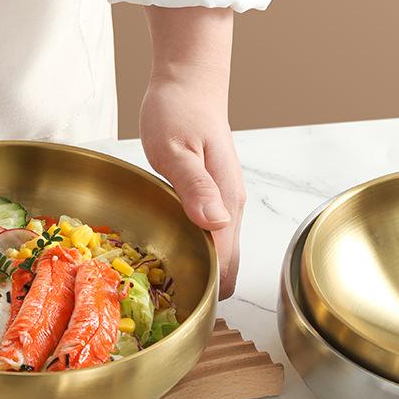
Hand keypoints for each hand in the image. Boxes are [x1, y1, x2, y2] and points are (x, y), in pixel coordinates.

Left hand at [139, 6, 243, 297]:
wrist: (190, 82)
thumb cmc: (178, 112)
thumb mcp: (177, 149)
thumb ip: (195, 187)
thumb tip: (216, 223)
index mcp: (226, 203)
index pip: (226, 264)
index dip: (210, 294)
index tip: (186, 315)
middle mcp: (231, 210)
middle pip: (227, 268)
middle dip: (205, 292)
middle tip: (168, 313)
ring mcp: (225, 206)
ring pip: (220, 256)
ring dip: (200, 276)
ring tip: (167, 296)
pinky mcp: (214, 201)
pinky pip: (210, 240)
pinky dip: (196, 257)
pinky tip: (172, 263)